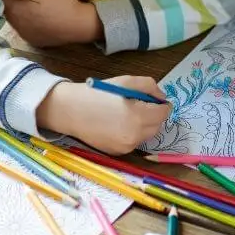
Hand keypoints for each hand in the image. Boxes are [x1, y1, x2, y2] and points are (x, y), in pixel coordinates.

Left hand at [2, 0, 102, 46]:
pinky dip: (25, 22)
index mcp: (16, 11)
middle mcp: (17, 26)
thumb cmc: (60, 4)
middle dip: (10, 1)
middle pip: (6, 10)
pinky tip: (34, 17)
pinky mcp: (35, 41)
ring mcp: (26, 35)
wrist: (80, 25)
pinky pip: (24, 30)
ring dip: (17, 12)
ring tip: (27, 3)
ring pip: (15, 21)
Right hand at [37, 77, 170, 153]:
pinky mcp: (118, 152)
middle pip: (157, 126)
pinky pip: (134, 142)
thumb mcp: (126, 81)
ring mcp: (126, 147)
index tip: (155, 100)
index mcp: (138, 116)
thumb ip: (149, 86)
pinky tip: (117, 124)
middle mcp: (134, 136)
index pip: (164, 114)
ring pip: (146, 136)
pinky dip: (132, 133)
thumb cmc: (98, 93)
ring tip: (127, 114)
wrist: (70, 110)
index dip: (162, 104)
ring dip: (144, 125)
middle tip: (139, 104)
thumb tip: (162, 98)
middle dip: (153, 115)